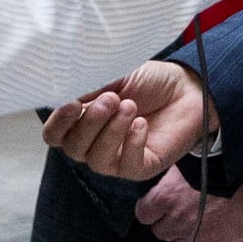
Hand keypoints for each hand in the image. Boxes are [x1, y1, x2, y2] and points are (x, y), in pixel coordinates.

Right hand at [46, 60, 206, 179]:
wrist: (187, 89)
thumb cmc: (148, 81)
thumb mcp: (117, 74)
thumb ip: (91, 85)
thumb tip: (67, 93)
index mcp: (82, 120)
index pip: (55, 134)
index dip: (58, 123)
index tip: (72, 104)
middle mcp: (94, 143)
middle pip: (73, 148)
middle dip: (90, 123)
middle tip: (111, 98)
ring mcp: (116, 157)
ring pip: (97, 160)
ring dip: (112, 132)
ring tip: (130, 107)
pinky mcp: (140, 167)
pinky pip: (126, 166)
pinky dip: (132, 143)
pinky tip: (142, 124)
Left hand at [135, 170, 242, 241]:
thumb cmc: (221, 160)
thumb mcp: (189, 160)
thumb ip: (173, 175)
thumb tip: (166, 178)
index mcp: (165, 195)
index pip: (144, 214)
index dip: (153, 210)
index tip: (162, 206)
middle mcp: (176, 219)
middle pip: (160, 231)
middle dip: (170, 224)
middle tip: (184, 213)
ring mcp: (195, 236)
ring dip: (185, 238)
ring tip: (198, 225)